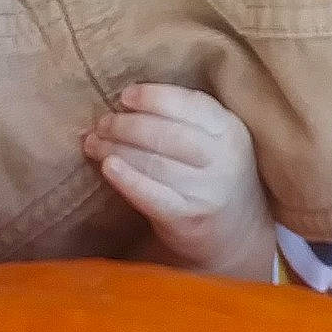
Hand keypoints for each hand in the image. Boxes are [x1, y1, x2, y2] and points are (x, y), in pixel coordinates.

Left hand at [83, 84, 275, 280]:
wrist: (237, 234)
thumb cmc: (213, 176)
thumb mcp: (216, 141)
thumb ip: (184, 120)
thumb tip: (126, 102)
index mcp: (230, 130)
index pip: (191, 104)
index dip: (154, 97)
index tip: (125, 96)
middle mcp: (223, 160)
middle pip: (167, 134)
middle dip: (127, 125)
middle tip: (102, 123)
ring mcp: (207, 191)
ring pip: (154, 163)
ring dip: (117, 149)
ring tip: (94, 143)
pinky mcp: (188, 219)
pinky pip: (153, 196)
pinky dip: (128, 180)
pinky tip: (108, 167)